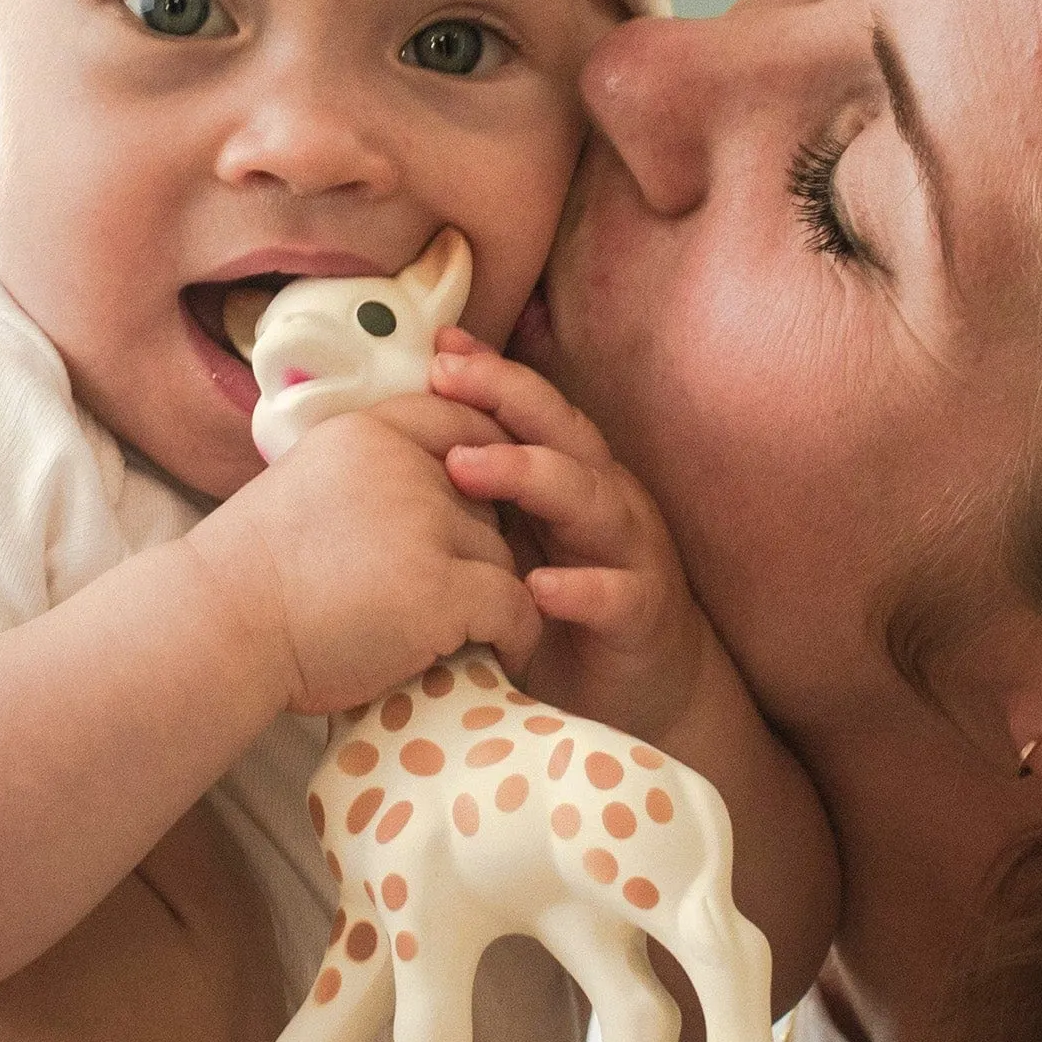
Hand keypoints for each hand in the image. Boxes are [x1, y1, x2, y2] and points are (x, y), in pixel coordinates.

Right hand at [197, 396, 539, 712]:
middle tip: (463, 586)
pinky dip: (517, 631)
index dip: (486, 457)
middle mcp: (402, 466)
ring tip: (474, 628)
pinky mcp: (439, 587)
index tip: (491, 499)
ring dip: (492, 592)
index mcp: (366, 434)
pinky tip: (502, 650)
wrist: (217, 627)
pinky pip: (514, 604)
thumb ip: (364, 477)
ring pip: (501, 553)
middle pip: (486, 497)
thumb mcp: (306, 486)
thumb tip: (424, 489)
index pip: (454, 421)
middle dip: (477, 543)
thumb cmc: (249, 579)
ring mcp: (423, 524)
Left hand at [430, 334, 711, 739]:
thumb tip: (397, 451)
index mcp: (574, 476)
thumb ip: (477, 501)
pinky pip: (617, 595)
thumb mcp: (515, 545)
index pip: (534, 411)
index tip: (438, 347)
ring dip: (531, 476)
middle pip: (564, 433)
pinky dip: (580, 588)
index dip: (492, 375)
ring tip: (466, 467)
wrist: (644, 694)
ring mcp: (631, 554)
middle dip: (506, 398)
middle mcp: (608, 499)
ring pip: (591, 499)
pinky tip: (538, 588)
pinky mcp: (644, 615)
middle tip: (446, 376)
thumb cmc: (565, 611)